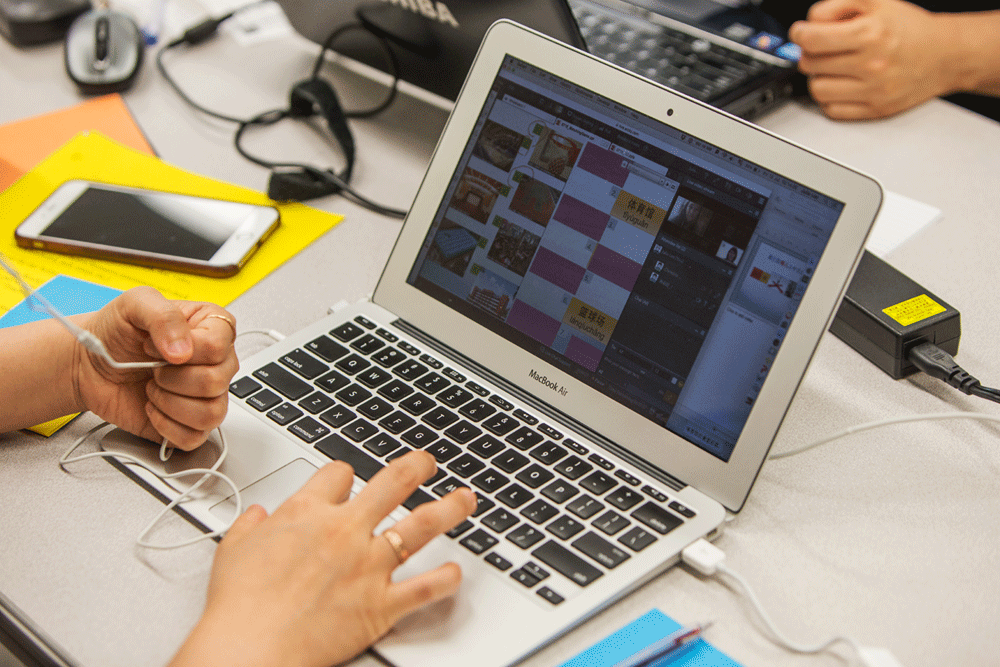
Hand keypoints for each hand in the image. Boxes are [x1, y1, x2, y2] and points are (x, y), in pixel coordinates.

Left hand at [75, 286, 238, 449]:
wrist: (88, 364)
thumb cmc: (115, 332)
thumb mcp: (134, 304)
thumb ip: (163, 316)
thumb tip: (183, 351)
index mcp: (212, 329)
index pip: (219, 346)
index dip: (184, 349)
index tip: (154, 345)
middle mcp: (216, 363)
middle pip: (216, 381)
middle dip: (172, 378)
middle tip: (151, 368)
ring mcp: (206, 396)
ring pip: (211, 413)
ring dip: (170, 403)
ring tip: (152, 389)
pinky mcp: (190, 424)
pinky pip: (195, 437)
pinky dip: (166, 426)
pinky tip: (153, 409)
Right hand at [170, 452, 477, 666]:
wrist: (248, 648)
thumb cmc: (239, 604)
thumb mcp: (232, 550)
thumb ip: (250, 526)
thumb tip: (258, 516)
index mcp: (308, 513)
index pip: (340, 473)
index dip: (347, 474)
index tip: (352, 480)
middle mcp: (344, 531)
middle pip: (393, 482)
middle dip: (416, 467)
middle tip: (428, 463)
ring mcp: (367, 566)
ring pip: (421, 525)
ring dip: (449, 508)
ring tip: (466, 499)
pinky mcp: (380, 604)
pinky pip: (424, 587)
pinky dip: (445, 579)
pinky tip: (456, 572)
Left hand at [790, 0, 952, 118]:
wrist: (946, 54)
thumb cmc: (909, 28)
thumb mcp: (876, 1)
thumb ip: (837, 6)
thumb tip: (809, 23)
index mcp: (870, 34)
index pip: (812, 39)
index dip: (800, 33)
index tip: (802, 32)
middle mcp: (871, 64)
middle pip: (810, 64)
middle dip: (811, 53)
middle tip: (823, 48)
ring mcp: (873, 91)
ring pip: (817, 89)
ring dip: (819, 77)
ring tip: (833, 67)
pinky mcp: (875, 110)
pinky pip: (832, 110)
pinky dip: (830, 98)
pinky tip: (841, 84)